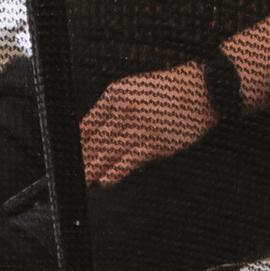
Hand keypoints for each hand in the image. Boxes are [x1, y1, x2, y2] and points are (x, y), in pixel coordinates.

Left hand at [80, 64, 214, 189]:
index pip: (89, 123)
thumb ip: (115, 109)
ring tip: (85, 180)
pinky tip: (106, 180)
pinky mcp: (154, 141)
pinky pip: (130, 159)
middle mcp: (124, 110)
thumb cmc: (168, 93)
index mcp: (116, 95)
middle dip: (83, 159)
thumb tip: (96, 133)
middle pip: (97, 140)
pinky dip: (116, 171)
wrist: (199, 91)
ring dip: (95, 168)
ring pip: (110, 151)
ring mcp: (139, 126)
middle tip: (72, 173)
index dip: (78, 142)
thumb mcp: (135, 90)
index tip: (69, 155)